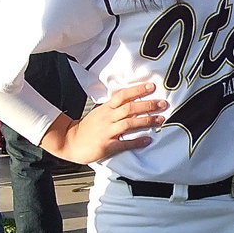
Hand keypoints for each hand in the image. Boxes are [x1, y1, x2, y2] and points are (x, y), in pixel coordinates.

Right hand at [40, 81, 167, 163]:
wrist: (70, 142)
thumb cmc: (87, 128)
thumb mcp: (99, 112)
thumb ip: (113, 106)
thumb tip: (130, 98)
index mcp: (106, 108)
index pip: (123, 95)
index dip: (137, 90)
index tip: (152, 87)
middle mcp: (107, 118)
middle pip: (129, 108)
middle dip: (148, 105)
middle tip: (163, 103)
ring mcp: (107, 131)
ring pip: (129, 123)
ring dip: (147, 121)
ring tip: (160, 119)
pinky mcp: (107, 145)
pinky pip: (125, 143)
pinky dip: (137, 141)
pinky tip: (148, 140)